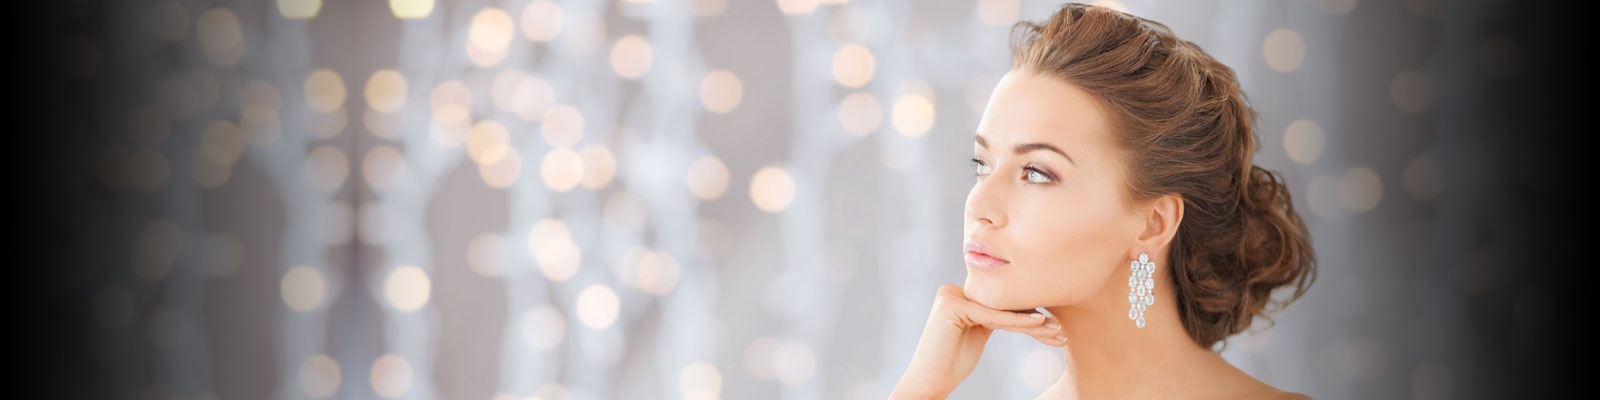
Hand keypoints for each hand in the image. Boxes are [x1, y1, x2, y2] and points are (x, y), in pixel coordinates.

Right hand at [891, 285, 1066, 398]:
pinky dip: (1017, 321)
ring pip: (1000, 310)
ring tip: (1057, 330)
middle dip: (1033, 317)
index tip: (1054, 325)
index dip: (1027, 312)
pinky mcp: (951, 307)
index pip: (1000, 300)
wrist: (929, 381)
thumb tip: (1021, 305)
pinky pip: (992, 316)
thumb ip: (992, 315)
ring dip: (1033, 321)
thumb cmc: (952, 363)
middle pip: (1002, 303)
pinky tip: (1040, 323)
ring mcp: (950, 296)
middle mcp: (953, 290)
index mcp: (958, 293)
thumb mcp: (978, 332)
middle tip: (1060, 330)